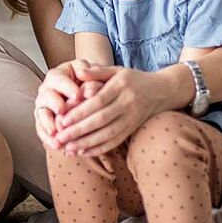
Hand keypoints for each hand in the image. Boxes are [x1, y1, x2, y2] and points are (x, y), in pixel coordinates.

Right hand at [34, 59, 92, 150]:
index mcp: (56, 75)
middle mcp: (46, 90)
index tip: (78, 96)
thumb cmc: (90, 79)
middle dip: (55, 104)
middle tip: (63, 111)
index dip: (68, 87)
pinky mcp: (43, 121)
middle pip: (46, 96)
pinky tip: (57, 146)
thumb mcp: (91, 73)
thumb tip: (90, 91)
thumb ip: (91, 78)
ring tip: (57, 134)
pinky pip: (42, 130)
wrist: (86, 88)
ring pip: (42, 114)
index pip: (58, 79)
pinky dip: (49, 138)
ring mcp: (43, 106)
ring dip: (49, 125)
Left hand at [55, 66, 170, 156]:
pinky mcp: (133, 129)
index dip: (80, 112)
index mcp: (120, 86)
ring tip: (68, 149)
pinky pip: (115, 141)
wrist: (162, 90)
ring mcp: (132, 118)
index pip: (97, 101)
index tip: (62, 120)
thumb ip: (97, 71)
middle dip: (78, 131)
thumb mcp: (116, 70)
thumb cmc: (133, 79)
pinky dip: (99, 149)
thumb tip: (78, 72)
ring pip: (107, 134)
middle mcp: (128, 103)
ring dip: (87, 144)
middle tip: (59, 139)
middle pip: (100, 120)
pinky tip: (83, 152)